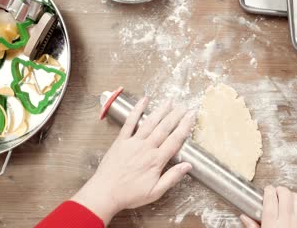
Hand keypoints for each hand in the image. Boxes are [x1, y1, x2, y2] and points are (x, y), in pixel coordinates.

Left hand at [71, 98, 194, 224]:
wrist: (105, 193)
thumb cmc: (130, 195)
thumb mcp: (155, 192)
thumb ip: (172, 178)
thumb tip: (188, 166)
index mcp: (156, 160)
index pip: (175, 140)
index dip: (185, 127)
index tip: (191, 116)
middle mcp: (146, 147)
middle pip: (164, 128)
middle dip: (176, 116)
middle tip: (184, 106)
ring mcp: (133, 142)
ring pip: (150, 122)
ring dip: (161, 111)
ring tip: (169, 102)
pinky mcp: (121, 141)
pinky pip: (130, 122)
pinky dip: (137, 110)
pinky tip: (143, 101)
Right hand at [240, 186, 296, 227]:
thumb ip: (252, 227)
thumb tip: (244, 217)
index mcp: (272, 222)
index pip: (270, 198)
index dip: (269, 190)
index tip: (267, 190)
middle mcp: (287, 220)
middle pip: (286, 194)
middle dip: (281, 190)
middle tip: (277, 192)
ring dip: (293, 197)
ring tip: (288, 200)